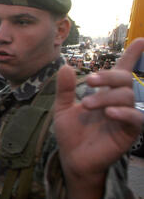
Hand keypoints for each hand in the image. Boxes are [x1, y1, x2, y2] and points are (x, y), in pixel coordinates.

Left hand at [54, 38, 143, 198]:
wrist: (71, 158)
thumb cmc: (71, 134)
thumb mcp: (62, 108)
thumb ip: (65, 89)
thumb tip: (65, 67)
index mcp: (105, 94)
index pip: (122, 71)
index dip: (132, 56)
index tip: (141, 40)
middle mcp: (118, 103)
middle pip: (125, 79)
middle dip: (108, 76)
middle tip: (89, 82)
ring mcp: (125, 117)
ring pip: (128, 96)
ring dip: (107, 97)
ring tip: (86, 105)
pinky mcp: (129, 133)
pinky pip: (136, 119)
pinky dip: (124, 113)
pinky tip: (109, 113)